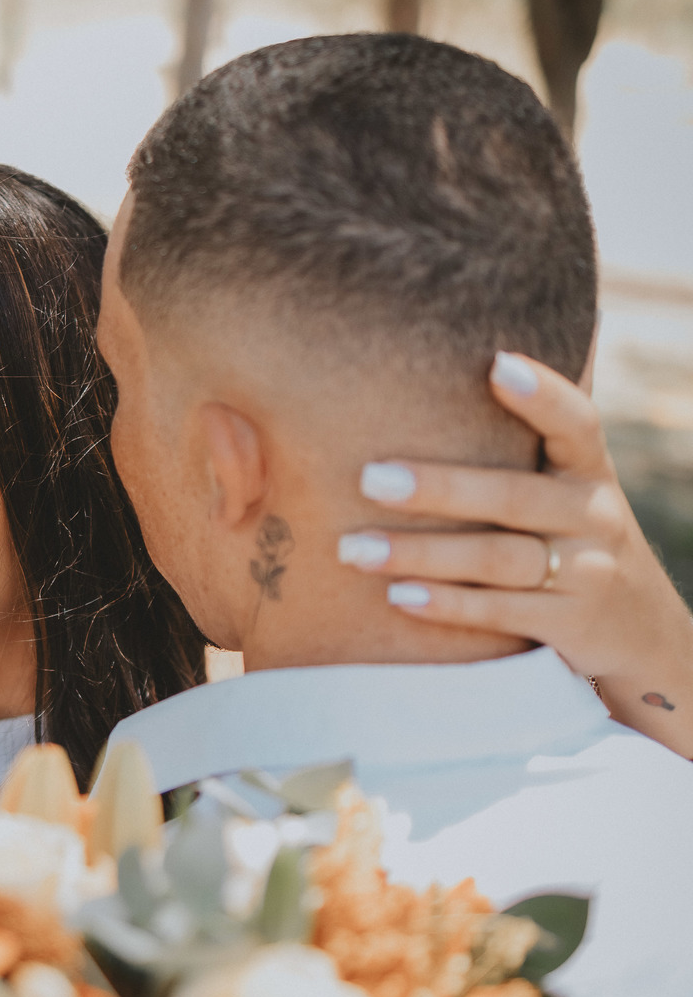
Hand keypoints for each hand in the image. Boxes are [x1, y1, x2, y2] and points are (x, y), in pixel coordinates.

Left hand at [338, 351, 692, 758]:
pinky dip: (447, 605)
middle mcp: (594, 516)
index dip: (542, 395)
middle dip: (439, 488)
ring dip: (421, 554)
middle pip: (514, 497)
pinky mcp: (571, 624)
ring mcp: (587, 573)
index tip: (496, 365)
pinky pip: (501, 613)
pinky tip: (397, 596)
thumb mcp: (565, 495)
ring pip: (497, 559)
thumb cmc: (572, 542)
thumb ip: (519, 455)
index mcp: (590, 472)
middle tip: (368, 479)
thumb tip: (440, 391)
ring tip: (354, 549)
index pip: (576, 424)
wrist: (642, 631)